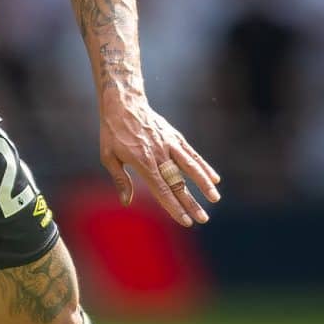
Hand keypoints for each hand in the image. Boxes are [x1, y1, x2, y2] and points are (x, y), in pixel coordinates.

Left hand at [98, 92, 221, 226]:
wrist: (124, 102)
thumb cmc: (113, 131)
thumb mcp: (108, 156)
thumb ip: (120, 179)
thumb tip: (126, 202)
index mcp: (143, 162)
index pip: (161, 190)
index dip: (174, 207)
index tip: (185, 220)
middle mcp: (159, 154)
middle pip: (178, 183)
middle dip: (191, 203)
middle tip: (203, 219)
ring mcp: (169, 144)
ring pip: (190, 167)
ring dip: (204, 184)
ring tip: (215, 199)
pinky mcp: (175, 137)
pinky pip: (191, 154)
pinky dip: (203, 166)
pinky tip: (214, 178)